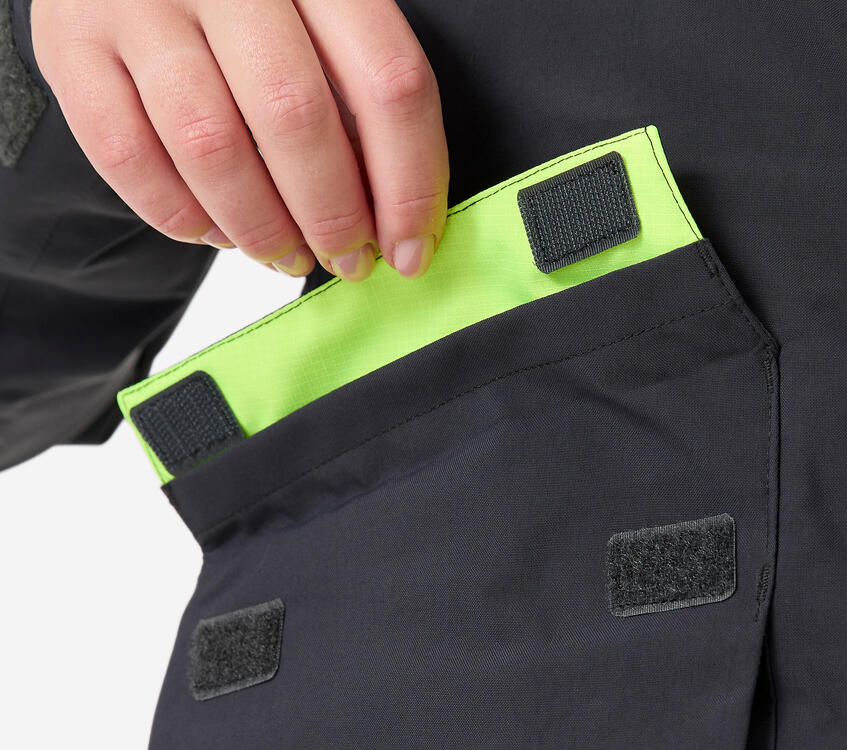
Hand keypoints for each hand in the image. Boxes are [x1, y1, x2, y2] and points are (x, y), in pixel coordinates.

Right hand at [30, 0, 448, 281]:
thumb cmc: (250, 6)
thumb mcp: (318, 19)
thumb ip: (357, 99)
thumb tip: (398, 222)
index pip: (388, 79)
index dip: (410, 183)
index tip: (410, 250)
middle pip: (296, 115)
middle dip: (333, 216)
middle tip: (348, 260)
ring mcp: (137, 1)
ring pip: (211, 145)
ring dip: (261, 228)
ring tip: (287, 255)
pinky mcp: (70, 43)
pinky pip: (129, 158)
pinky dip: (182, 217)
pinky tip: (217, 233)